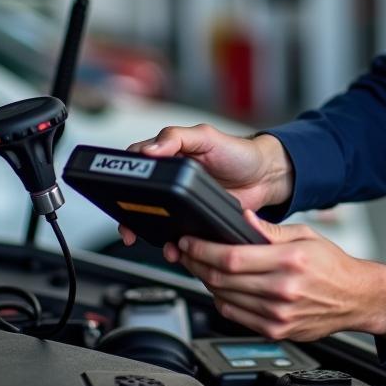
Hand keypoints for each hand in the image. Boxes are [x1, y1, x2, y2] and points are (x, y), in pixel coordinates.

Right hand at [119, 125, 292, 248]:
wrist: (265, 178)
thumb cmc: (238, 152)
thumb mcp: (207, 137)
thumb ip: (177, 138)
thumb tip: (150, 149)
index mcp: (169, 155)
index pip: (135, 165)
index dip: (122, 181)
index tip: (120, 196)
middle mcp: (171, 180)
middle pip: (139, 199)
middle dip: (130, 216)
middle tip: (130, 229)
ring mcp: (182, 202)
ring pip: (155, 220)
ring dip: (151, 234)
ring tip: (159, 242)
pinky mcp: (194, 220)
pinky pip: (176, 235)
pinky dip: (173, 244)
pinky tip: (176, 248)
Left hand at [173, 210, 385, 341]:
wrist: (355, 299)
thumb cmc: (333, 266)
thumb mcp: (306, 235)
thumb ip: (270, 230)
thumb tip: (242, 217)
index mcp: (289, 261)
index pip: (232, 257)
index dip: (202, 250)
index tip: (188, 242)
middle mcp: (282, 290)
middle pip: (221, 279)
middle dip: (195, 264)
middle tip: (185, 253)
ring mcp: (277, 314)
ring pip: (223, 298)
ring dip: (205, 282)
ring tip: (200, 267)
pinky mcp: (275, 331)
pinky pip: (235, 315)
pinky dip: (221, 300)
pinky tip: (221, 287)